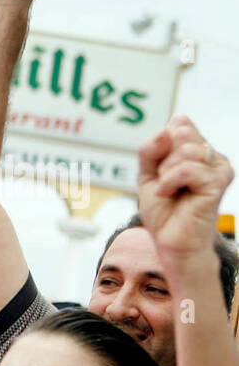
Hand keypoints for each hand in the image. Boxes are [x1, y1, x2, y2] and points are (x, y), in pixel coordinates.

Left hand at [137, 117, 232, 261]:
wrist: (170, 242)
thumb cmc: (163, 211)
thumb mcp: (147, 175)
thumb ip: (150, 150)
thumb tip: (168, 129)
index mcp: (197, 149)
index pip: (178, 124)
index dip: (160, 146)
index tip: (160, 170)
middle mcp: (211, 155)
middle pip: (181, 133)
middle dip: (162, 160)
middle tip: (165, 183)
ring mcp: (219, 167)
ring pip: (185, 149)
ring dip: (165, 173)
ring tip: (169, 190)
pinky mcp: (219, 182)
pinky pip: (188, 168)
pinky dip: (169, 182)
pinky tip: (168, 194)